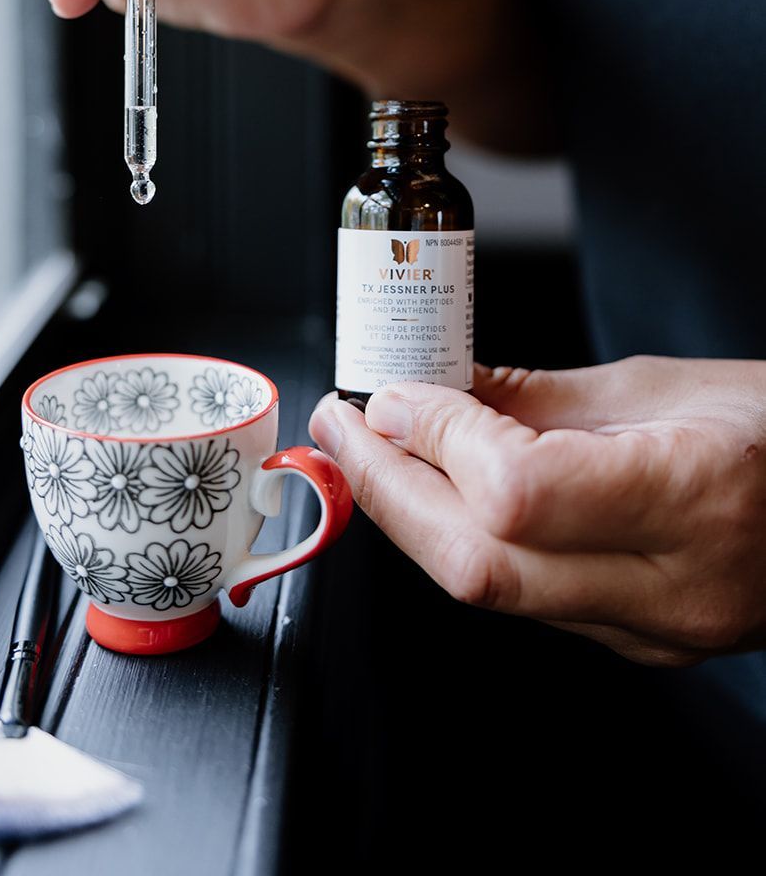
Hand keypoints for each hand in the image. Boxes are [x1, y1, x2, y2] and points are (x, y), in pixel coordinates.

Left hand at [309, 355, 765, 665]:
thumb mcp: (661, 384)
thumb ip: (535, 397)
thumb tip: (428, 388)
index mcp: (690, 495)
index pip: (516, 491)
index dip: (433, 441)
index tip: (386, 395)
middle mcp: (672, 585)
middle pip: (481, 564)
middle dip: (387, 492)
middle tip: (339, 428)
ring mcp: (656, 631)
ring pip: (493, 591)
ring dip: (412, 521)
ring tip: (372, 452)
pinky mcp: (641, 646)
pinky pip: (527, 602)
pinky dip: (467, 544)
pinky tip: (440, 495)